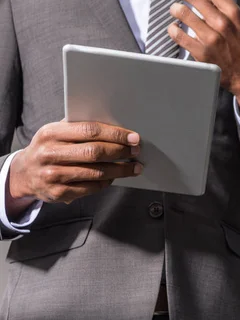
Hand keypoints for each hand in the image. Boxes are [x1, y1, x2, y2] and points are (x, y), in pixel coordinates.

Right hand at [8, 121, 142, 204]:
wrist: (23, 173)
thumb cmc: (49, 148)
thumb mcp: (56, 132)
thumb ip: (80, 128)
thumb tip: (116, 127)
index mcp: (51, 133)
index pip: (90, 131)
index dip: (115, 134)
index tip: (133, 137)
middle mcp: (49, 154)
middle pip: (94, 152)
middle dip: (120, 152)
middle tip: (136, 151)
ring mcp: (52, 175)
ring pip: (96, 172)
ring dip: (120, 170)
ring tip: (134, 167)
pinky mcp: (57, 193)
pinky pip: (90, 187)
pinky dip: (106, 182)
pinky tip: (115, 177)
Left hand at [167, 0, 239, 120]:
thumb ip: (223, 7)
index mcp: (233, 13)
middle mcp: (222, 23)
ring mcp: (211, 39)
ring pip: (182, 13)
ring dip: (174, 8)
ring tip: (174, 9)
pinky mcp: (201, 53)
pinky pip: (178, 35)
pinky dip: (173, 29)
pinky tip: (175, 28)